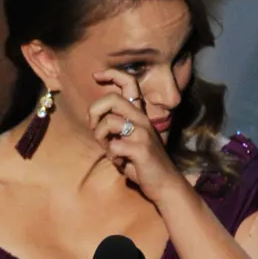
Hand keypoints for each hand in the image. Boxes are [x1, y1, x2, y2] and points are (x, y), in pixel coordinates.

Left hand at [88, 69, 180, 202]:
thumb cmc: (142, 164)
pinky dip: (112, 157)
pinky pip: (113, 146)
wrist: (163, 184)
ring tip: (109, 150)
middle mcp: (142, 119)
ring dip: (101, 138)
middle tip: (94, 127)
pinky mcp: (141, 149)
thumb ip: (114, 129)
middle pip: (112, 99)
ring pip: (108, 123)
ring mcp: (143, 133)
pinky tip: (120, 163)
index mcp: (139, 115)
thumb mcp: (127, 141)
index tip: (96, 76)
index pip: (129, 83)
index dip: (111, 74)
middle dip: (95, 111)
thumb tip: (93, 120)